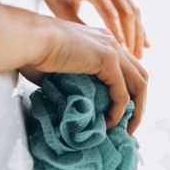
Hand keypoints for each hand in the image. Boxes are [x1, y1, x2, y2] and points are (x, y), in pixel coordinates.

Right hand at [20, 13, 148, 133]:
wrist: (29, 39)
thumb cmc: (33, 52)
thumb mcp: (58, 67)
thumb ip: (70, 80)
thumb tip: (68, 100)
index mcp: (101, 41)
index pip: (127, 68)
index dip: (128, 92)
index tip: (119, 113)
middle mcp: (111, 42)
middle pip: (140, 76)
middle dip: (139, 103)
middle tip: (129, 125)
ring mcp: (112, 49)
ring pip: (139, 85)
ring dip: (136, 110)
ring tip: (126, 130)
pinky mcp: (108, 60)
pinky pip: (122, 93)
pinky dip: (119, 112)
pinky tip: (109, 123)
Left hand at [31, 0, 149, 57]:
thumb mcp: (60, 10)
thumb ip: (77, 26)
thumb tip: (96, 49)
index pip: (109, 11)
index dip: (117, 32)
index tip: (122, 51)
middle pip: (125, 11)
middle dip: (130, 37)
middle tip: (132, 58)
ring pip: (133, 10)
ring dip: (137, 34)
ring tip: (138, 55)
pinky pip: (133, 8)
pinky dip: (138, 27)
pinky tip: (144, 43)